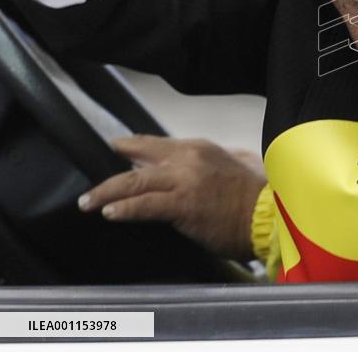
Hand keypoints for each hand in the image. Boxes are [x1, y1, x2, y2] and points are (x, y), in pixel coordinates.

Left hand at [77, 136, 266, 261]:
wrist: (268, 215)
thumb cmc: (256, 195)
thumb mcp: (236, 162)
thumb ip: (213, 159)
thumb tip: (202, 159)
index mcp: (200, 147)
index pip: (156, 143)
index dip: (132, 146)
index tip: (116, 148)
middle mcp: (188, 159)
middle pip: (138, 162)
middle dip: (111, 177)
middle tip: (92, 191)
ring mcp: (184, 181)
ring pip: (135, 183)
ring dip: (107, 193)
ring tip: (89, 203)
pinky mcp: (183, 205)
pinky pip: (144, 206)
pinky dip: (125, 209)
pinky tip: (110, 214)